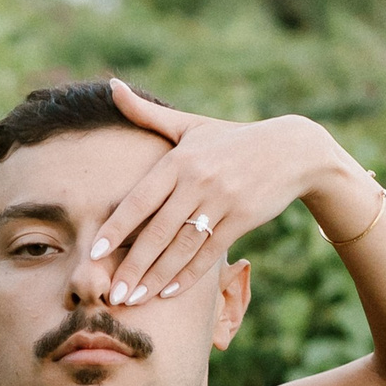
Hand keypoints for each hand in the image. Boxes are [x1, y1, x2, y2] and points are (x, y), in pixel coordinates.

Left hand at [91, 81, 359, 306]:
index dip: (116, 227)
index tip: (94, 251)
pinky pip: (210, 252)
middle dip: (133, 265)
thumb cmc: (232, 139)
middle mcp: (198, 181)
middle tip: (112, 293)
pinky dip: (189, 274)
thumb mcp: (192, 124)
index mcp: (180, 160)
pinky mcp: (242, 219)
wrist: (291, 150)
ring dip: (157, 277)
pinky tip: (168, 292)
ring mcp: (221, 201)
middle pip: (158, 231)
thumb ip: (147, 115)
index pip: (140, 199)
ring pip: (182, 247)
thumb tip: (111, 85)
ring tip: (134, 300)